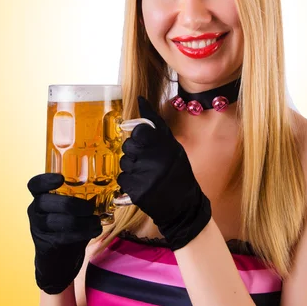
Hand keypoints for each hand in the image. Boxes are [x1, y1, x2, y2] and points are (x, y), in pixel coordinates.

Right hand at [27, 173, 101, 294]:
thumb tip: (111, 185)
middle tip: (89, 208)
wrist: (60, 258)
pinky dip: (81, 234)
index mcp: (42, 196)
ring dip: (79, 221)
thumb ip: (84, 196)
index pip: (35, 184)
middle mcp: (36, 210)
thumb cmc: (70, 225)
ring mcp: (38, 228)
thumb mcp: (74, 208)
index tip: (61, 178)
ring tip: (95, 221)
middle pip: (45, 202)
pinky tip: (94, 231)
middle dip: (70, 204)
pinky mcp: (45, 244)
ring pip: (54, 221)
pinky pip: (62, 237)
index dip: (45, 180)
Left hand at [117, 96, 211, 250]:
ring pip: (124, 163)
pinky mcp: (137, 191)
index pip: (139, 131)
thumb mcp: (173, 145)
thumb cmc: (178, 172)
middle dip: (134, 153)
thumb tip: (141, 100)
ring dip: (131, 168)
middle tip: (146, 161)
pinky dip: (129, 182)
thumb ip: (156, 124)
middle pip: (128, 146)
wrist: (184, 206)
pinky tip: (142, 184)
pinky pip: (122, 179)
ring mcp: (145, 176)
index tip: (144, 142)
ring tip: (146, 173)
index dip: (140, 137)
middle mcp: (155, 159)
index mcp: (165, 146)